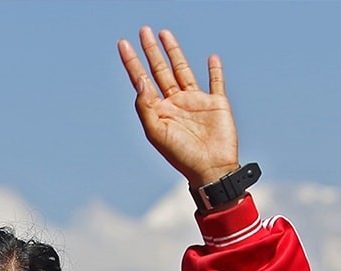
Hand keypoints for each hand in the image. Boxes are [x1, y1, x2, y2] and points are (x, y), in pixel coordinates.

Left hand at [118, 27, 238, 188]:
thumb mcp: (157, 133)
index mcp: (159, 111)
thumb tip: (140, 80)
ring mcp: (196, 102)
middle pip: (160, 70)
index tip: (123, 44)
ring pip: (183, 70)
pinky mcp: (217, 103)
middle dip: (151, 51)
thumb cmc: (181, 156)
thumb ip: (146, 106)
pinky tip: (211, 58)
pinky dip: (215, 70)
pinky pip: (216, 81)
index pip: (142, 81)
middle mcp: (175, 104)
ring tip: (164, 34)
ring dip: (174, 52)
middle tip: (143, 31)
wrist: (210, 169)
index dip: (132, 62)